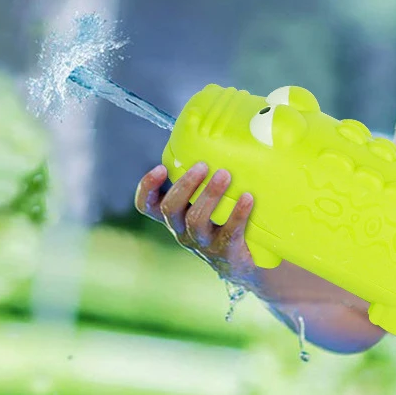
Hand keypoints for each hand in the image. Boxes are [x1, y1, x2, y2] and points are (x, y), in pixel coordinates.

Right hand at [134, 163, 258, 285]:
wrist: (245, 261)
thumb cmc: (224, 219)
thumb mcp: (209, 201)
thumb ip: (207, 177)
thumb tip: (224, 132)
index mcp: (175, 216)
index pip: (148, 205)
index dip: (147, 188)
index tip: (160, 168)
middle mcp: (182, 230)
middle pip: (170, 208)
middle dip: (185, 185)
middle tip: (204, 165)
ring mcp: (202, 243)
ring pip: (195, 220)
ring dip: (209, 195)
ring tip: (225, 175)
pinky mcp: (225, 251)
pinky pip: (229, 232)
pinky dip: (237, 214)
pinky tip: (248, 198)